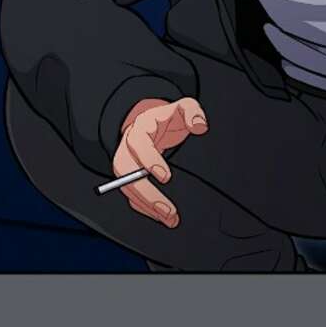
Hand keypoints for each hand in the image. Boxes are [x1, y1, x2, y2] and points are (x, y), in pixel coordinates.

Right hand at [112, 89, 207, 227]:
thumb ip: (192, 112)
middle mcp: (128, 147)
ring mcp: (126, 163)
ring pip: (126, 187)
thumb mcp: (182, 108)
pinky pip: (131, 195)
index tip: (166, 176)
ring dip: (146, 206)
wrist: (151, 123)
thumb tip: (200, 126)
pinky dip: (144, 209)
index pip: (138, 144)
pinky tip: (161, 217)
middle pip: (125, 171)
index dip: (149, 160)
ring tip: (168, 218)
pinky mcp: (129, 177)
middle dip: (145, 193)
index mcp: (140, 128)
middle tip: (167, 208)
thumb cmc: (166, 119)